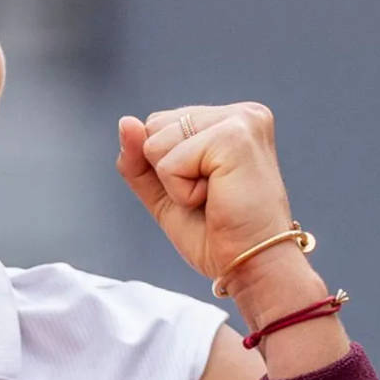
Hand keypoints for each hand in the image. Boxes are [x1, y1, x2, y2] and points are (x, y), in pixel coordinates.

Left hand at [114, 102, 306, 298]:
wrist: (252, 267)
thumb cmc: (218, 234)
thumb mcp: (165, 192)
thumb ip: (139, 158)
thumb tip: (126, 122)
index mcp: (228, 120)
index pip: (158, 123)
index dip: (164, 167)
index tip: (206, 190)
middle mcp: (240, 112)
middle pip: (153, 126)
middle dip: (167, 171)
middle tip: (210, 196)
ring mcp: (240, 121)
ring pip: (156, 141)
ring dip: (175, 183)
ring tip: (215, 197)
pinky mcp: (234, 137)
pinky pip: (169, 163)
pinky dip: (181, 192)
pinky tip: (215, 199)